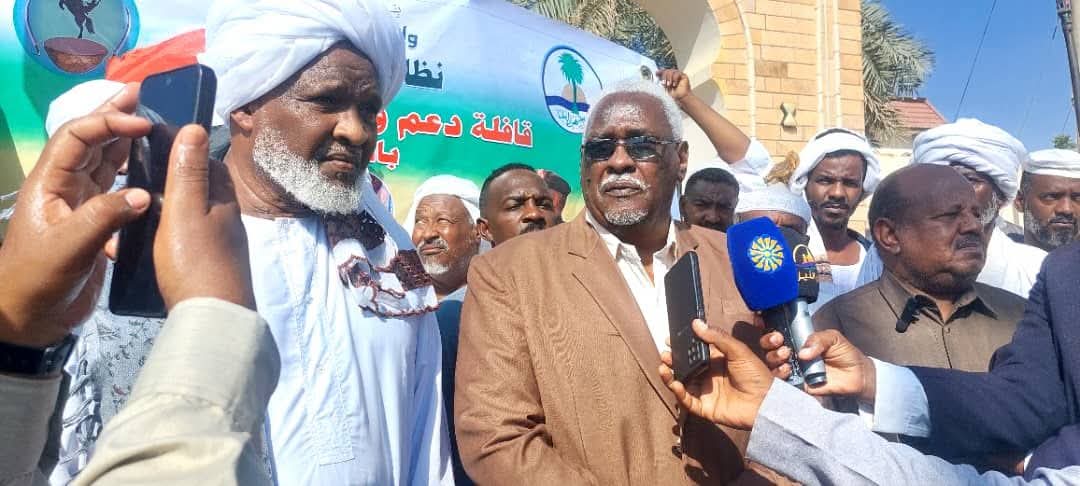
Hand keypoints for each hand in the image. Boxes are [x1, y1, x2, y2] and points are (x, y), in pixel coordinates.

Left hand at [0, 84, 150, 346]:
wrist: (28, 318)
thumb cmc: (37, 279)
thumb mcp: (69, 247)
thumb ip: (106, 217)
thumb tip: (146, 193)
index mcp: (51, 183)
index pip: (78, 137)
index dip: (109, 123)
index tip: (142, 123)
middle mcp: (66, 187)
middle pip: (92, 142)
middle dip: (116, 116)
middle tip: (146, 94)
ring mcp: (81, 205)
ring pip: (107, 163)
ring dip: (128, 143)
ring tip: (154, 125)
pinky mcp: (96, 225)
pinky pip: (119, 191)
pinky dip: (136, 179)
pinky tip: (156, 175)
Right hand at [154, 125, 253, 310]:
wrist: (214, 319)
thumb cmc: (196, 262)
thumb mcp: (185, 211)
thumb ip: (188, 172)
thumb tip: (196, 128)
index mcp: (225, 201)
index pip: (209, 164)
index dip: (185, 152)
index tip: (155, 148)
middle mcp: (229, 221)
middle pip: (204, 190)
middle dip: (178, 181)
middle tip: (142, 181)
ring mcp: (224, 246)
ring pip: (197, 217)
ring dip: (173, 211)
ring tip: (141, 214)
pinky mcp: (214, 269)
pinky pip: (192, 241)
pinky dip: (174, 236)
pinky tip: (155, 245)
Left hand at [657, 69, 692, 101]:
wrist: (680, 98)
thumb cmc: (673, 94)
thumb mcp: (665, 87)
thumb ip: (662, 81)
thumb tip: (656, 74)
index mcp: (668, 77)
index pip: (664, 71)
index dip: (660, 71)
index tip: (656, 73)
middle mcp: (673, 75)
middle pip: (667, 71)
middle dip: (664, 76)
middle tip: (664, 83)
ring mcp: (678, 75)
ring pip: (672, 71)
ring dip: (669, 78)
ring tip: (669, 85)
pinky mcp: (683, 75)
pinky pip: (677, 73)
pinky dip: (675, 78)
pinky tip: (674, 84)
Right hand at [659, 320, 773, 429]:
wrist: (766, 402)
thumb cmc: (756, 375)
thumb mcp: (738, 351)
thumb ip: (716, 337)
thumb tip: (696, 323)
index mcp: (717, 361)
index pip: (695, 352)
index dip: (682, 346)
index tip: (670, 339)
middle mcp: (709, 376)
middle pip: (685, 367)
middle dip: (673, 360)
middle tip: (665, 353)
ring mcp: (706, 392)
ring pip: (682, 383)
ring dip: (670, 375)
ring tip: (663, 366)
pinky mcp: (705, 407)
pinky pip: (687, 400)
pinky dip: (678, 393)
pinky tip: (675, 383)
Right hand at [761, 330, 876, 402]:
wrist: (858, 376)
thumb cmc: (845, 354)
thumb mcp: (833, 338)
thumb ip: (818, 339)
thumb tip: (803, 352)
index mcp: (799, 341)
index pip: (778, 334)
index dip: (771, 333)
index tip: (776, 334)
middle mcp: (793, 355)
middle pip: (770, 348)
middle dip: (769, 344)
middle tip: (780, 343)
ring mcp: (794, 370)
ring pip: (773, 364)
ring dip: (774, 359)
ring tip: (786, 357)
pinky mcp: (798, 385)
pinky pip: (783, 382)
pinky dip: (780, 376)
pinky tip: (788, 371)